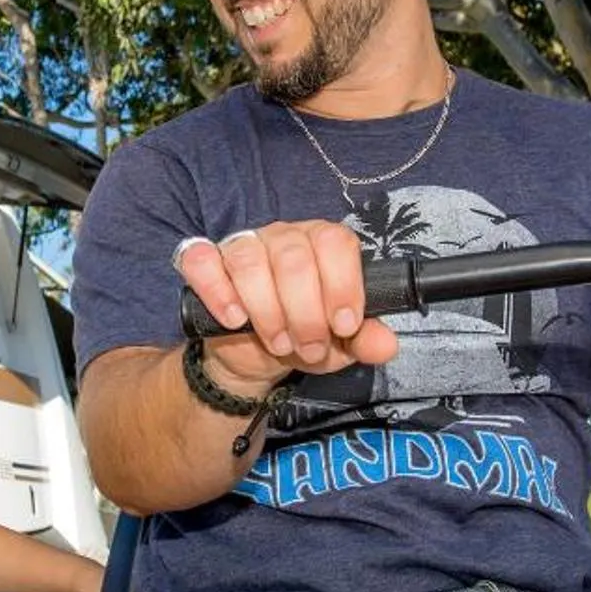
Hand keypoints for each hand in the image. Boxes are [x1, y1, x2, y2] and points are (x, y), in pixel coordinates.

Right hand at [176, 223, 399, 386]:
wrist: (254, 355)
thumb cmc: (302, 337)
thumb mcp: (340, 345)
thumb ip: (365, 340)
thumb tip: (386, 345)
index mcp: (323, 244)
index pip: (336, 243)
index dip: (342, 285)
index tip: (343, 326)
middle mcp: (284, 236)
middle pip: (295, 258)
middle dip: (305, 313)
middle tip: (308, 347)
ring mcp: (243, 245)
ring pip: (250, 262)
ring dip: (266, 311)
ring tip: (278, 342)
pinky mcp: (207, 261)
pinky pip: (204, 262)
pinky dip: (219, 292)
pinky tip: (235, 318)